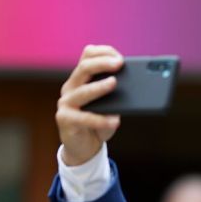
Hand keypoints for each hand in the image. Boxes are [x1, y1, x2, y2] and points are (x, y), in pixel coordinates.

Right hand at [57, 45, 123, 164]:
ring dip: (99, 86)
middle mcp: (71, 87)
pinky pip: (84, 118)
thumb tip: (135, 87)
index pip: (88, 55)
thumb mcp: (110, 106)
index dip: (104, 52)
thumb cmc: (99, 124)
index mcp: (81, 79)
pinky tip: (115, 120)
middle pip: (84, 67)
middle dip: (102, 63)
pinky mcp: (65, 120)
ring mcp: (66, 103)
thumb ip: (116, 95)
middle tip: (119, 64)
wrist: (84, 149)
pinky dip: (101, 119)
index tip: (120, 57)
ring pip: (82, 91)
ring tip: (114, 83)